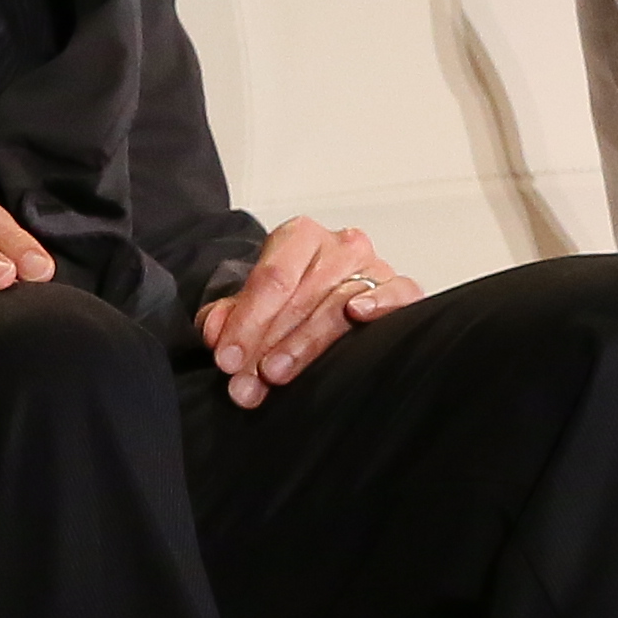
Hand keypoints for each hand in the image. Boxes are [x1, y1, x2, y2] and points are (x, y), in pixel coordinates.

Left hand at [193, 216, 419, 406]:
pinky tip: (358, 315)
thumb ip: (227, 315)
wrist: (327, 297)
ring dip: (304, 343)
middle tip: (245, 380)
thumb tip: (214, 332)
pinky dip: (380, 303)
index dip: (247, 320)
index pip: (271, 278)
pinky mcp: (402, 289)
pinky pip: (398, 293)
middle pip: (301, 294)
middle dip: (266, 342)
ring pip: (338, 304)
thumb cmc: (290, 301)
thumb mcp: (251, 305)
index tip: (227, 358)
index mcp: (300, 237)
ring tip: (276, 372)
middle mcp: (339, 246)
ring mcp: (374, 267)